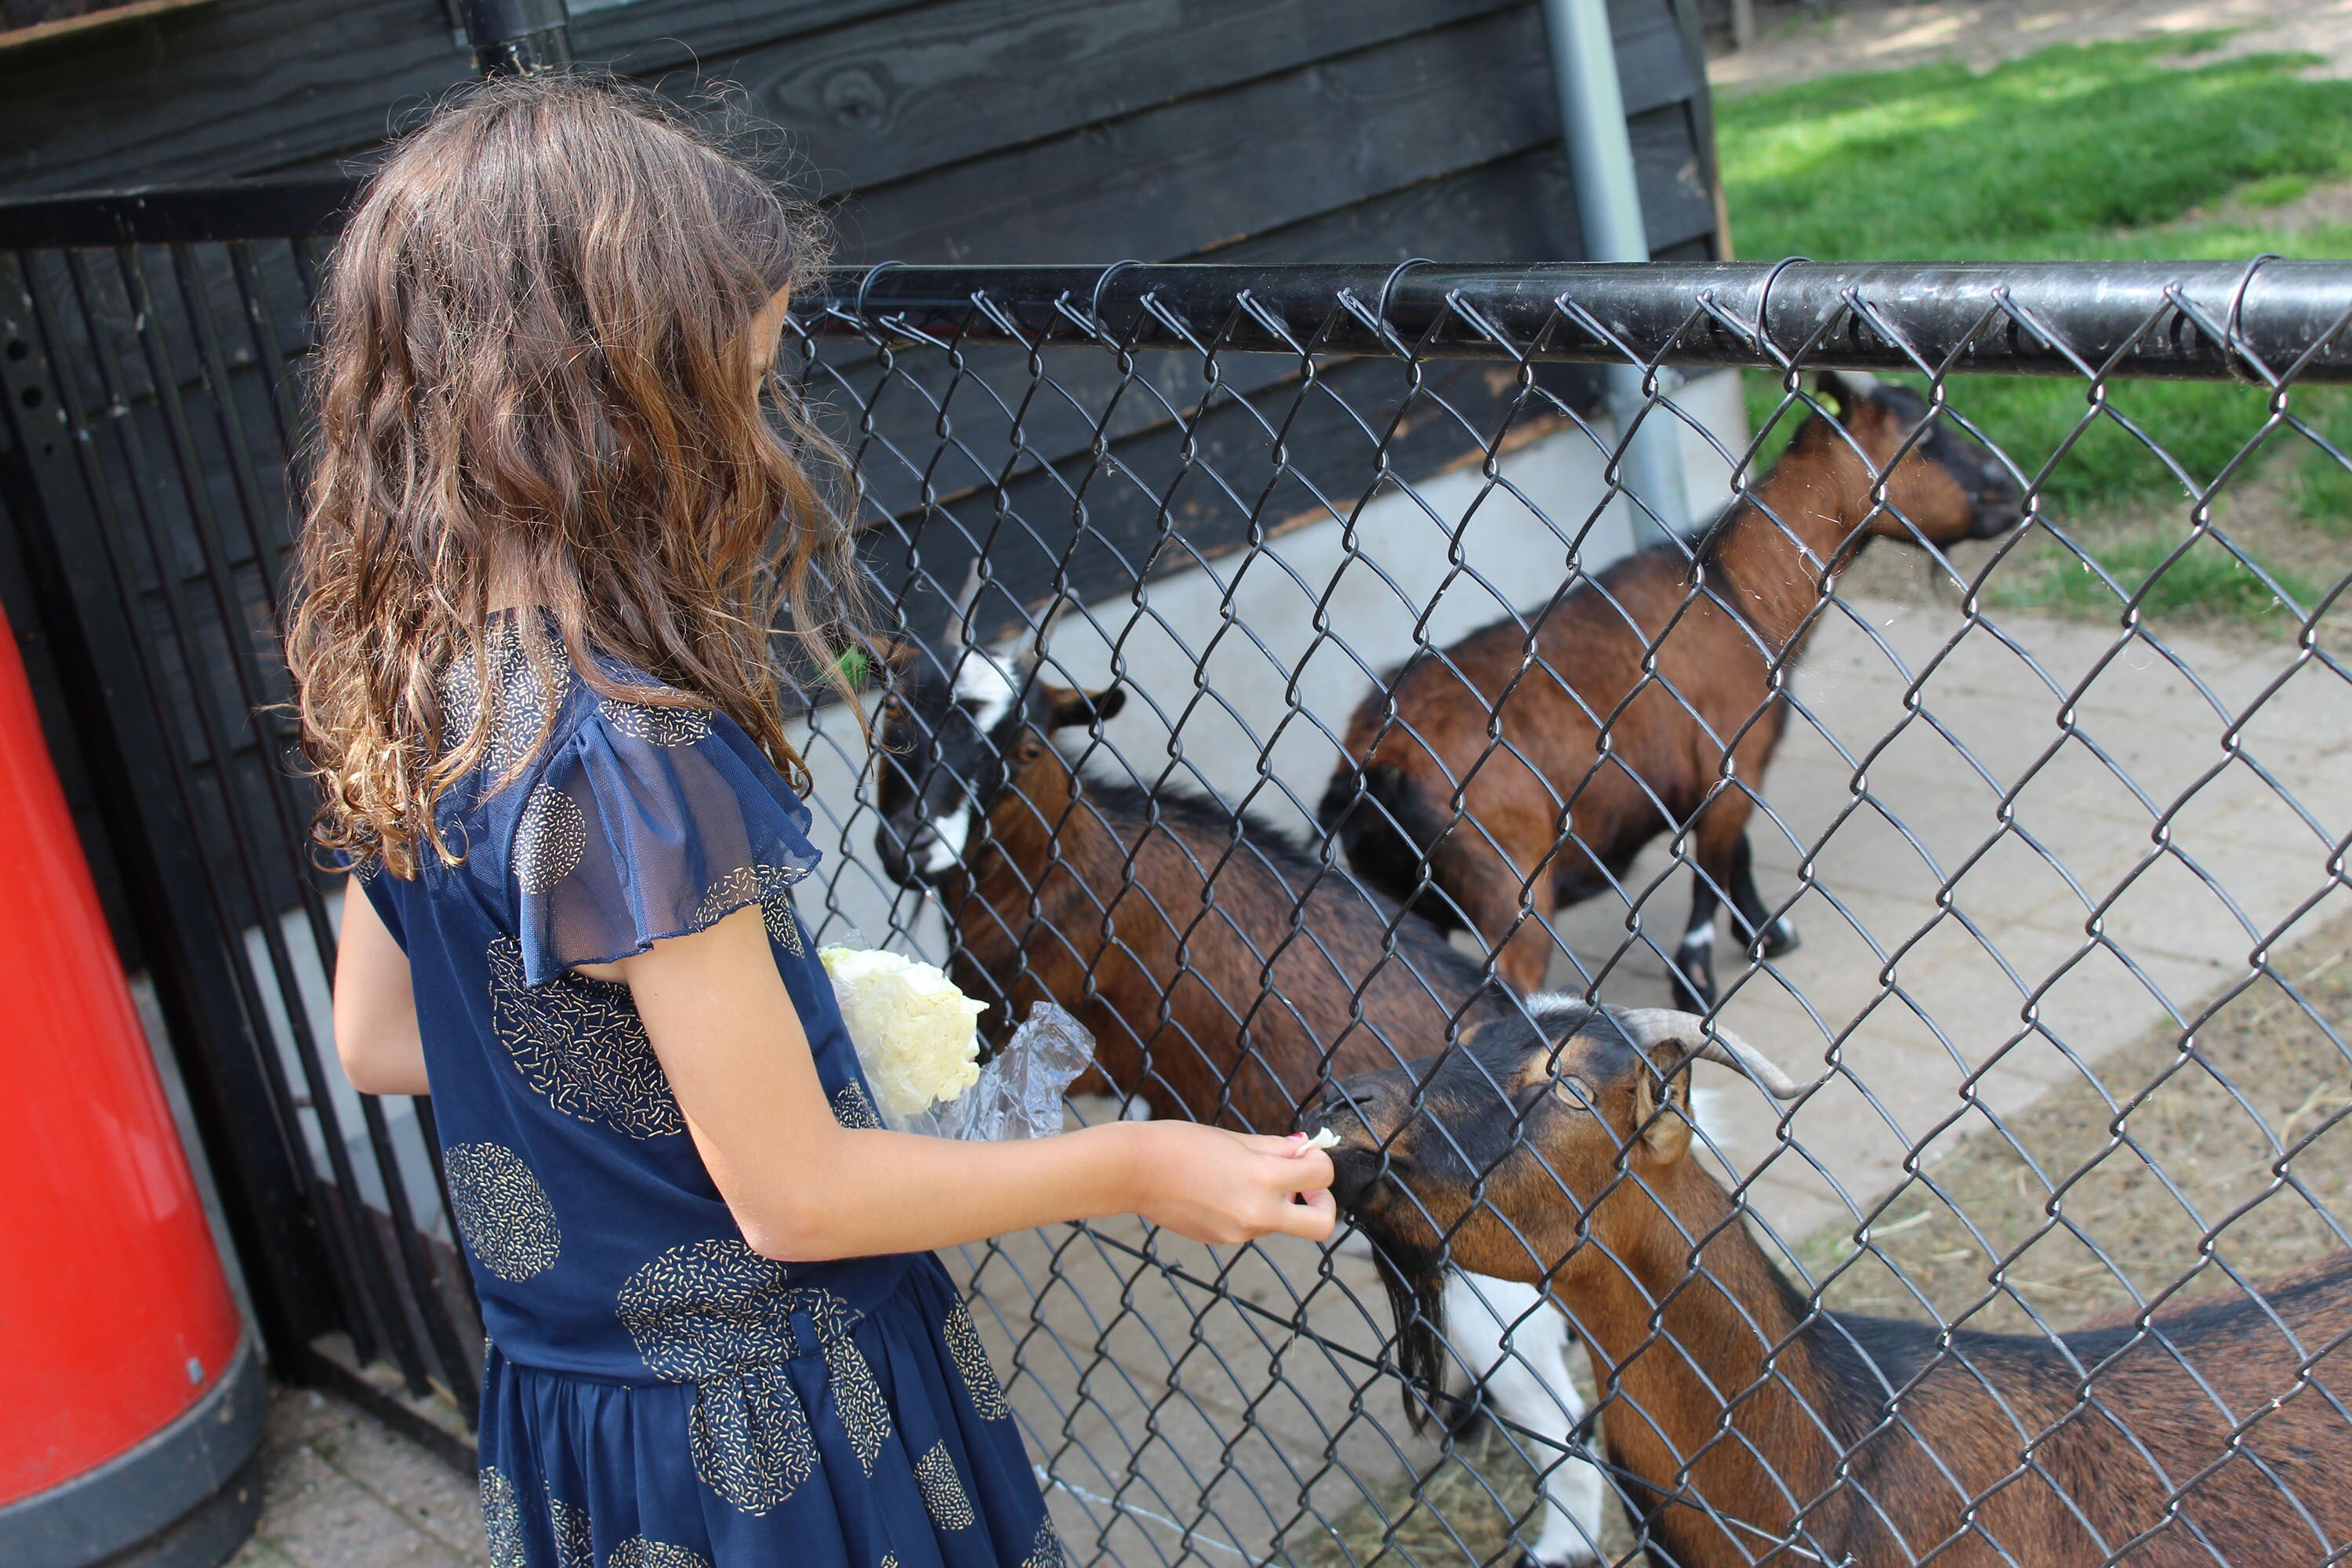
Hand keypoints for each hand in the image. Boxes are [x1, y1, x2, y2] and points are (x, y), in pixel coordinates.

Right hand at [1123, 1123, 1336, 1244]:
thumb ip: (1275, 1148)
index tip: (1306, 1156)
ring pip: (1281, 1223)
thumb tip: (1304, 1149)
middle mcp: (1257, 1213)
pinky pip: (1252, 1226)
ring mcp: (1239, 1233)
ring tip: (1244, 1176)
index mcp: (1263, 1179)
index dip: (1320, 1162)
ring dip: (1279, 1203)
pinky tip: (1220, 1190)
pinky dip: (1250, 1209)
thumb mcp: (1235, 1139)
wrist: (1133, 1171)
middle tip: (1305, 1187)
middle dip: (1323, 1204)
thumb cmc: (1180, 1144)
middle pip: (1320, 1225)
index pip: (1321, 1176)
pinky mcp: (1222, 1241)